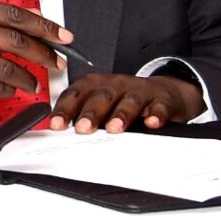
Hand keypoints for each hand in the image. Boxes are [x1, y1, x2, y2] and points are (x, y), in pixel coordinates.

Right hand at [0, 0, 69, 119]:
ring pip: (6, 67)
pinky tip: (10, 89)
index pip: (10, 13)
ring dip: (27, 78)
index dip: (42, 26)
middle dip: (43, 53)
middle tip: (56, 62)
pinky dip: (9, 90)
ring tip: (33, 83)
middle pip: (13, 39)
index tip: (61, 36)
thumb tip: (34, 14)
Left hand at [49, 72, 204, 133]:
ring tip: (114, 128)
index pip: (75, 94)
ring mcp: (139, 91)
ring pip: (129, 101)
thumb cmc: (123, 100)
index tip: (56, 125)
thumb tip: (58, 135)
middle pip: (101, 97)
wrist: (163, 93)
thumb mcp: (99, 104)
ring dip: (121, 114)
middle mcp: (115, 84)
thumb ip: (81, 116)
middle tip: (82, 128)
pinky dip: (156, 115)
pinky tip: (152, 123)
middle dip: (90, 113)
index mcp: (94, 84)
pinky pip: (159, 107)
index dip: (65, 109)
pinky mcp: (162, 100)